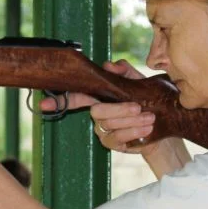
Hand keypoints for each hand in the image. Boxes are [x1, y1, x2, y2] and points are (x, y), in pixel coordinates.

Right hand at [39, 59, 160, 153]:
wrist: (164, 125)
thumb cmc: (150, 100)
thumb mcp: (140, 82)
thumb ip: (125, 72)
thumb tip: (109, 66)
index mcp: (100, 95)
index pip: (76, 96)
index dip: (59, 100)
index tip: (43, 104)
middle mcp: (98, 113)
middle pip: (96, 111)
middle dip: (118, 109)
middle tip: (138, 107)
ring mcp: (103, 129)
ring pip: (109, 124)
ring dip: (131, 120)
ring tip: (150, 117)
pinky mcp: (112, 143)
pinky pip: (117, 137)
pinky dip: (134, 131)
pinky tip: (147, 127)